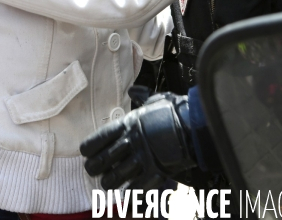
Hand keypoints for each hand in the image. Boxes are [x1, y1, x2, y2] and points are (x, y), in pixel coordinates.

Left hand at [80, 91, 195, 189]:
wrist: (195, 126)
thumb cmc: (175, 110)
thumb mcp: (155, 99)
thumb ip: (141, 96)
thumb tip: (133, 89)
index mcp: (128, 124)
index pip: (98, 139)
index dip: (89, 148)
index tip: (86, 152)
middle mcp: (130, 142)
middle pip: (100, 162)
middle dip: (94, 168)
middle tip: (95, 169)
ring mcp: (141, 159)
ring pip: (113, 178)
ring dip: (109, 181)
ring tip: (109, 181)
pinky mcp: (154, 173)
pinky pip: (132, 189)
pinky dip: (126, 192)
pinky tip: (124, 190)